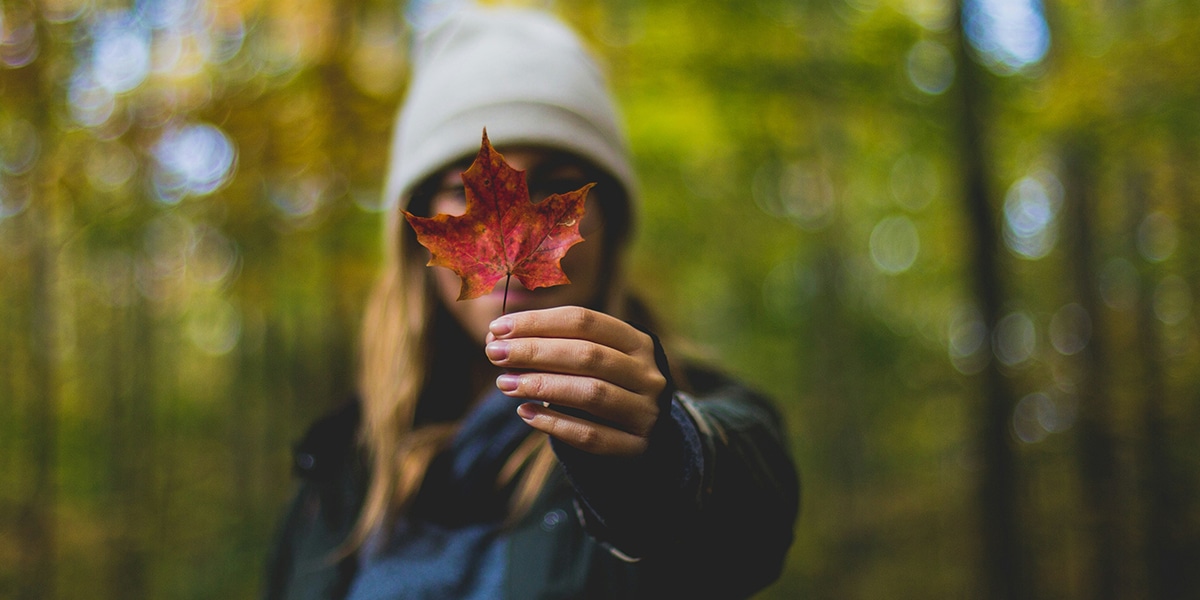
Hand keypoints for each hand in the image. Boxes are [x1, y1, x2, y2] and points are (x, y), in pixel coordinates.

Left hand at [485, 306, 667, 457]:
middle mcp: (648, 374)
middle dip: (534, 352)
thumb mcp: (588, 359)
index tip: (497, 327)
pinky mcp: (635, 446)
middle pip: (587, 355)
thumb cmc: (604, 385)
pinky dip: (554, 423)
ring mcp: (645, 412)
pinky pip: (590, 435)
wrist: (642, 434)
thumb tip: (495, 336)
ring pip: (590, 394)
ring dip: (542, 385)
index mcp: (637, 342)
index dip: (539, 322)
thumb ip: (549, 345)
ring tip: (504, 383)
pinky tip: (525, 412)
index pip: (584, 320)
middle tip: (493, 353)